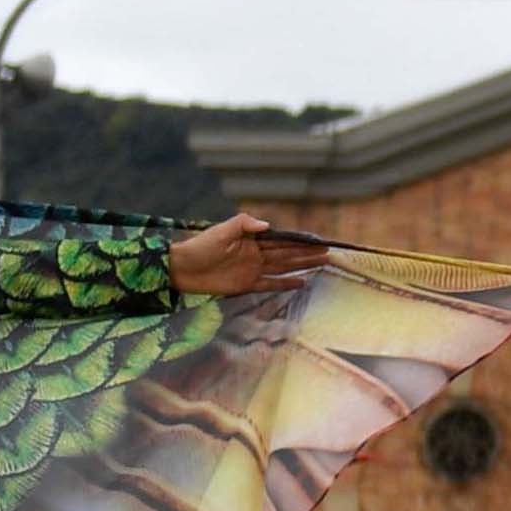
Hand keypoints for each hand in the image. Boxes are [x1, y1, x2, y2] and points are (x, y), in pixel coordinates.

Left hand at [169, 214, 329, 298]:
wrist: (182, 269)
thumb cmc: (200, 246)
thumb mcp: (222, 230)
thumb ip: (244, 225)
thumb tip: (268, 225)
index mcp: (252, 239)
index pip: (282, 239)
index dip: (300, 240)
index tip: (318, 240)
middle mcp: (256, 254)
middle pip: (287, 254)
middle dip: (307, 253)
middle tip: (328, 253)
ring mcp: (253, 270)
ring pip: (283, 267)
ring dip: (302, 266)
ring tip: (321, 264)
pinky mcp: (247, 285)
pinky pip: (271, 284)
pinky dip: (286, 284)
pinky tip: (302, 282)